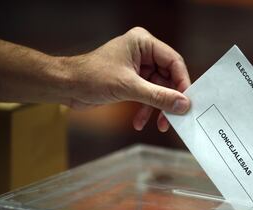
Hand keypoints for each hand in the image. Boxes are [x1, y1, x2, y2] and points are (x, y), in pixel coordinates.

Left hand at [65, 27, 190, 131]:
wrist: (66, 86)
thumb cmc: (91, 77)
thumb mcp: (129, 88)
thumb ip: (159, 96)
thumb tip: (183, 104)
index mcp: (143, 43)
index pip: (174, 62)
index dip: (182, 83)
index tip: (186, 102)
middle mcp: (143, 53)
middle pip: (168, 78)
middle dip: (168, 100)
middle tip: (173, 118)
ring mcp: (138, 67)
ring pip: (159, 89)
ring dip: (157, 108)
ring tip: (158, 124)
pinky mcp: (132, 81)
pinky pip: (147, 95)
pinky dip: (145, 109)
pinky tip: (139, 122)